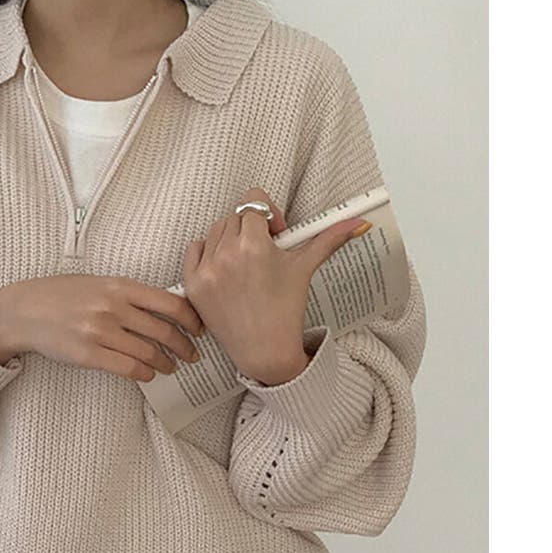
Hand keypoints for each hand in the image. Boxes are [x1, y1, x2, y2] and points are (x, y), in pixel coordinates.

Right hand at [0, 274, 204, 382]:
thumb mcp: (99, 283)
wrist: (25, 311)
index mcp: (120, 286)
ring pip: (149, 354)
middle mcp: (113, 307)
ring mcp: (100, 332)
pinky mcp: (89, 355)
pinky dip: (145, 374)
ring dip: (166, 364)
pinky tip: (148, 375)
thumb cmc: (62, 296)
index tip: (200, 329)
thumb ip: (130, 295)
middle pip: (165, 331)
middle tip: (192, 355)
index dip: (192, 319)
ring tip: (171, 367)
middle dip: (184, 347)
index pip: (171, 303)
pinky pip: (128, 369)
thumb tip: (166, 308)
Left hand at [181, 187, 371, 384]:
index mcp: (254, 245)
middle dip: (250, 228)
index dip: (267, 214)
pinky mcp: (192, 285)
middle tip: (264, 252)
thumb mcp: (305, 268)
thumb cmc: (286, 309)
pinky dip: (207, 253)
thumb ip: (329, 239)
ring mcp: (206, 270)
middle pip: (234, 216)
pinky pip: (194, 249)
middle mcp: (226, 254)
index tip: (275, 234)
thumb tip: (359, 223)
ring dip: (229, 239)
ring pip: (215, 231)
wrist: (264, 351)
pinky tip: (223, 269)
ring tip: (245, 264)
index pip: (253, 201)